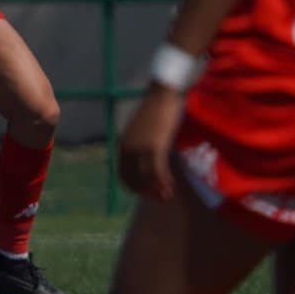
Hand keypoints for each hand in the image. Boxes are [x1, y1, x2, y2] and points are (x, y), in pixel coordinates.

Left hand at [118, 83, 186, 199]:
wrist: (163, 95)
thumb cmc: (156, 110)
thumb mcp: (143, 131)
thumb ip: (141, 145)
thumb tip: (147, 160)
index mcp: (123, 144)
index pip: (123, 174)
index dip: (134, 187)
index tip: (146, 193)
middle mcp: (128, 148)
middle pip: (133, 179)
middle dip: (147, 192)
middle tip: (160, 198)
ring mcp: (140, 148)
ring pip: (146, 178)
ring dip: (157, 190)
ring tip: (168, 196)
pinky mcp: (155, 146)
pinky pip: (158, 171)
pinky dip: (164, 182)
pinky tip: (172, 186)